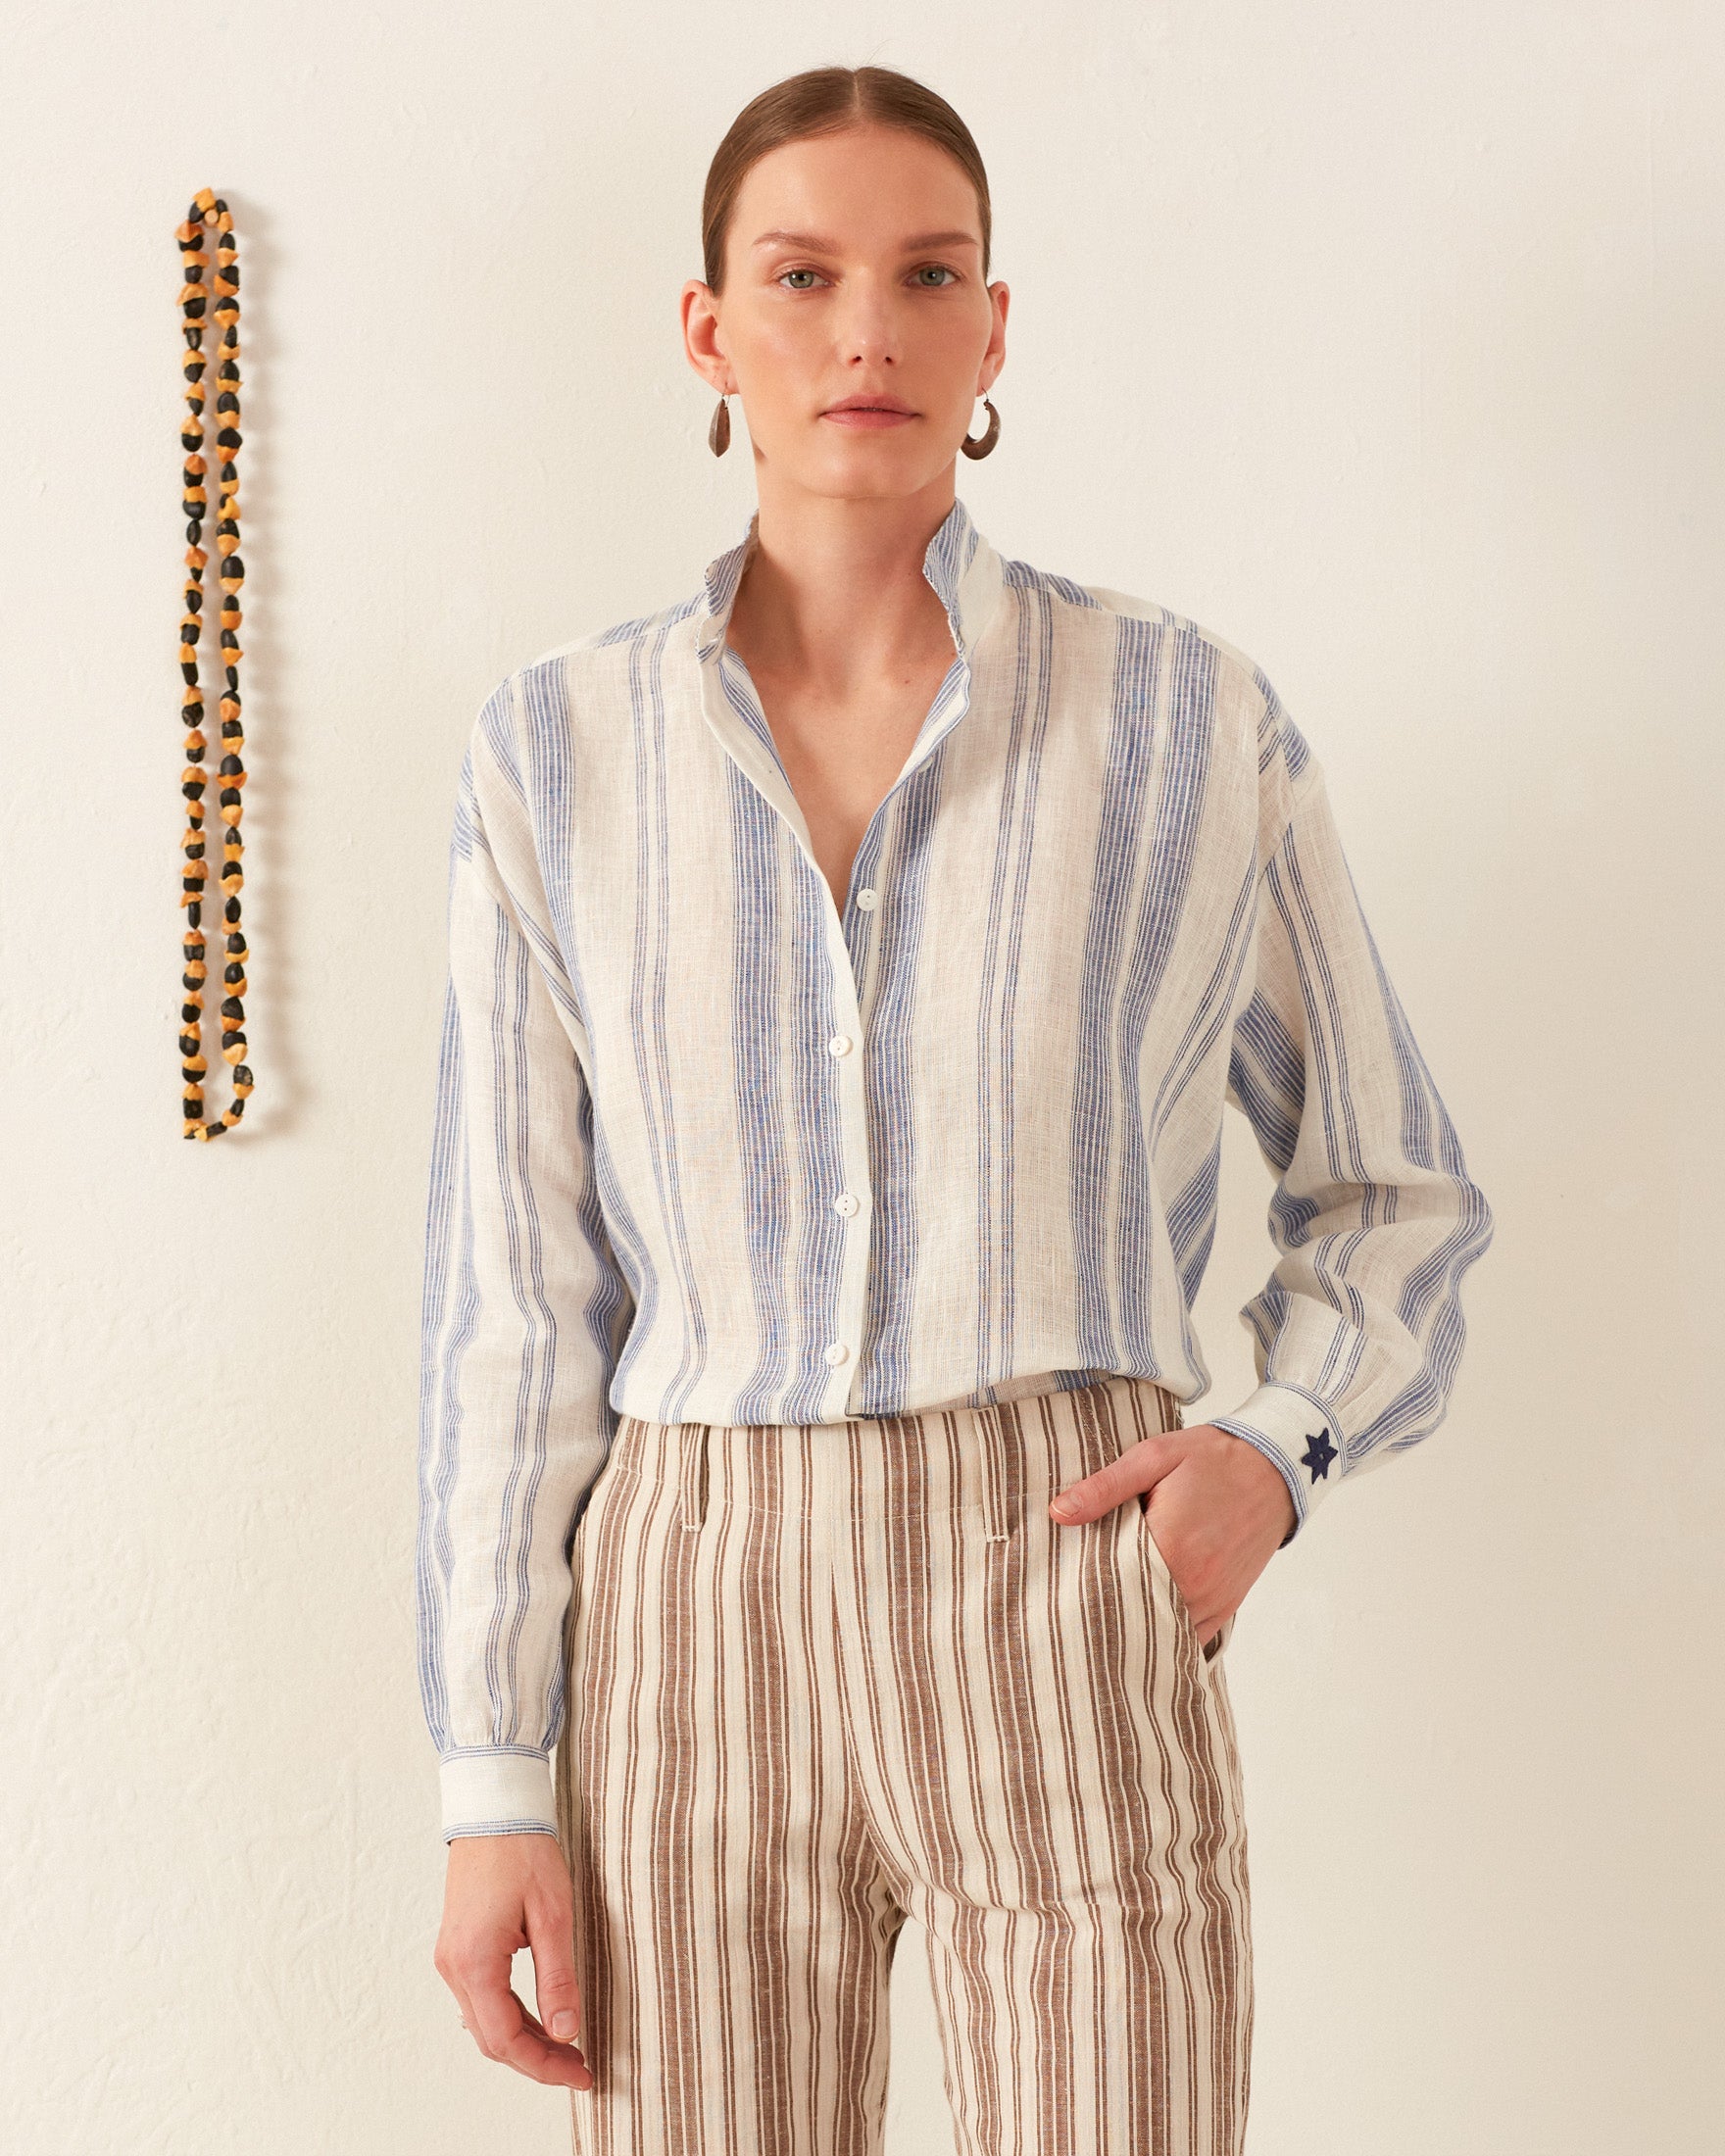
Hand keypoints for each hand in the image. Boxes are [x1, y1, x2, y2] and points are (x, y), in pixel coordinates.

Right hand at [435, 1832, 594, 2088]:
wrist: (494, 1810)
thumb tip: (567, 2032)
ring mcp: (451, 1958)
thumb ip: (558, 1977)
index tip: (582, 2073)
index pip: (506, 2040)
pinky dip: (509, 2018)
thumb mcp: (553, 1914)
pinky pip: (480, 2000)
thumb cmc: (524, 1852)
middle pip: (491, 2039)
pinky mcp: (457, 1948)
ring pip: (484, 2023)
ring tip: (567, 2048)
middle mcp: (454, 1967)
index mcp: (475, 1961)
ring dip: (523, 2042)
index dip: (545, 2066)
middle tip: (581, 2067)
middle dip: (536, 2061)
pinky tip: (540, 2020)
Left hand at [1048, 1422, 1295, 1647]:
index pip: (1111, 1583)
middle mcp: (1196, 1581)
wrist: (1275, 1468)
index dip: (1082, 1584)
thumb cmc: (1212, 1458)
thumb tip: (1059, 1513)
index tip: (1059, 1583)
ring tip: (1103, 1611)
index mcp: (1172, 1544)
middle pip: (1134, 1613)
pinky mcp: (1227, 1605)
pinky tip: (1142, 1623)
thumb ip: (1104, 1487)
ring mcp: (1213, 1599)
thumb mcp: (1154, 1457)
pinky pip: (1190, 1636)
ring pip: (1162, 1630)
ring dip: (1135, 1624)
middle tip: (1072, 1603)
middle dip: (1104, 1608)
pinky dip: (1166, 1632)